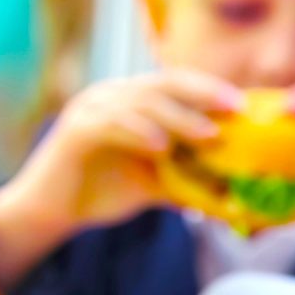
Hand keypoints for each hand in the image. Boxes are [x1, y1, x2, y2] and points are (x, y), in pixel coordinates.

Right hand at [0, 69, 240, 287]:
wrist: (50, 211)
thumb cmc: (99, 193)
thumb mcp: (153, 184)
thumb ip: (188, 179)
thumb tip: (233, 195)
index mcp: (129, 100)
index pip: (175, 83)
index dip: (210, 89)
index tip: (244, 105)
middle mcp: (110, 95)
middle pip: (163, 82)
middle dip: (204, 93)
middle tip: (236, 109)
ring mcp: (90, 109)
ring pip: (142, 100)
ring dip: (179, 117)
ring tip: (209, 136)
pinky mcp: (75, 130)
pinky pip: (112, 122)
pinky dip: (139, 132)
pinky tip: (162, 147)